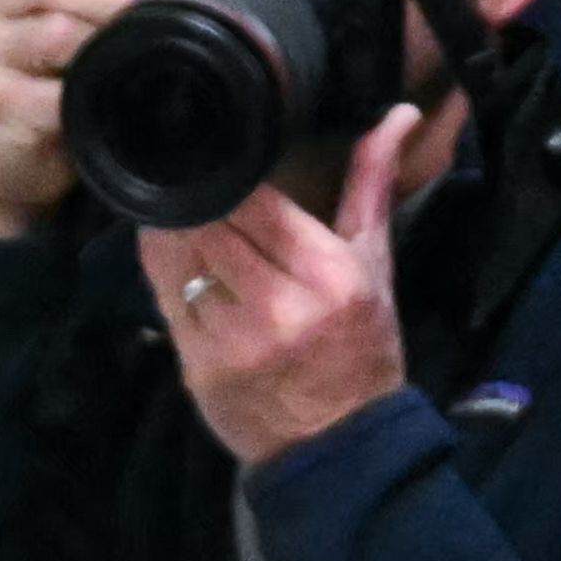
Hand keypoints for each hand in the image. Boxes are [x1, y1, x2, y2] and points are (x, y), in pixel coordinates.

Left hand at [145, 121, 414, 463]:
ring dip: (172, 231)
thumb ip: (372, 185)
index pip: (254, 201)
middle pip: (209, 224)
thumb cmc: (360, 347)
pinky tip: (174, 260)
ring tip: (177, 214)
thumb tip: (398, 114)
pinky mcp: (198, 368)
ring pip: (177, 258)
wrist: (339, 447)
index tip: (222, 162)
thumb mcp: (375, 266)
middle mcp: (278, 307)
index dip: (229, 177)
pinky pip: (162, 299)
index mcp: (327, 274)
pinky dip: (163, 272)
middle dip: (197, 201)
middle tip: (191, 182)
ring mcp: (232, 341)